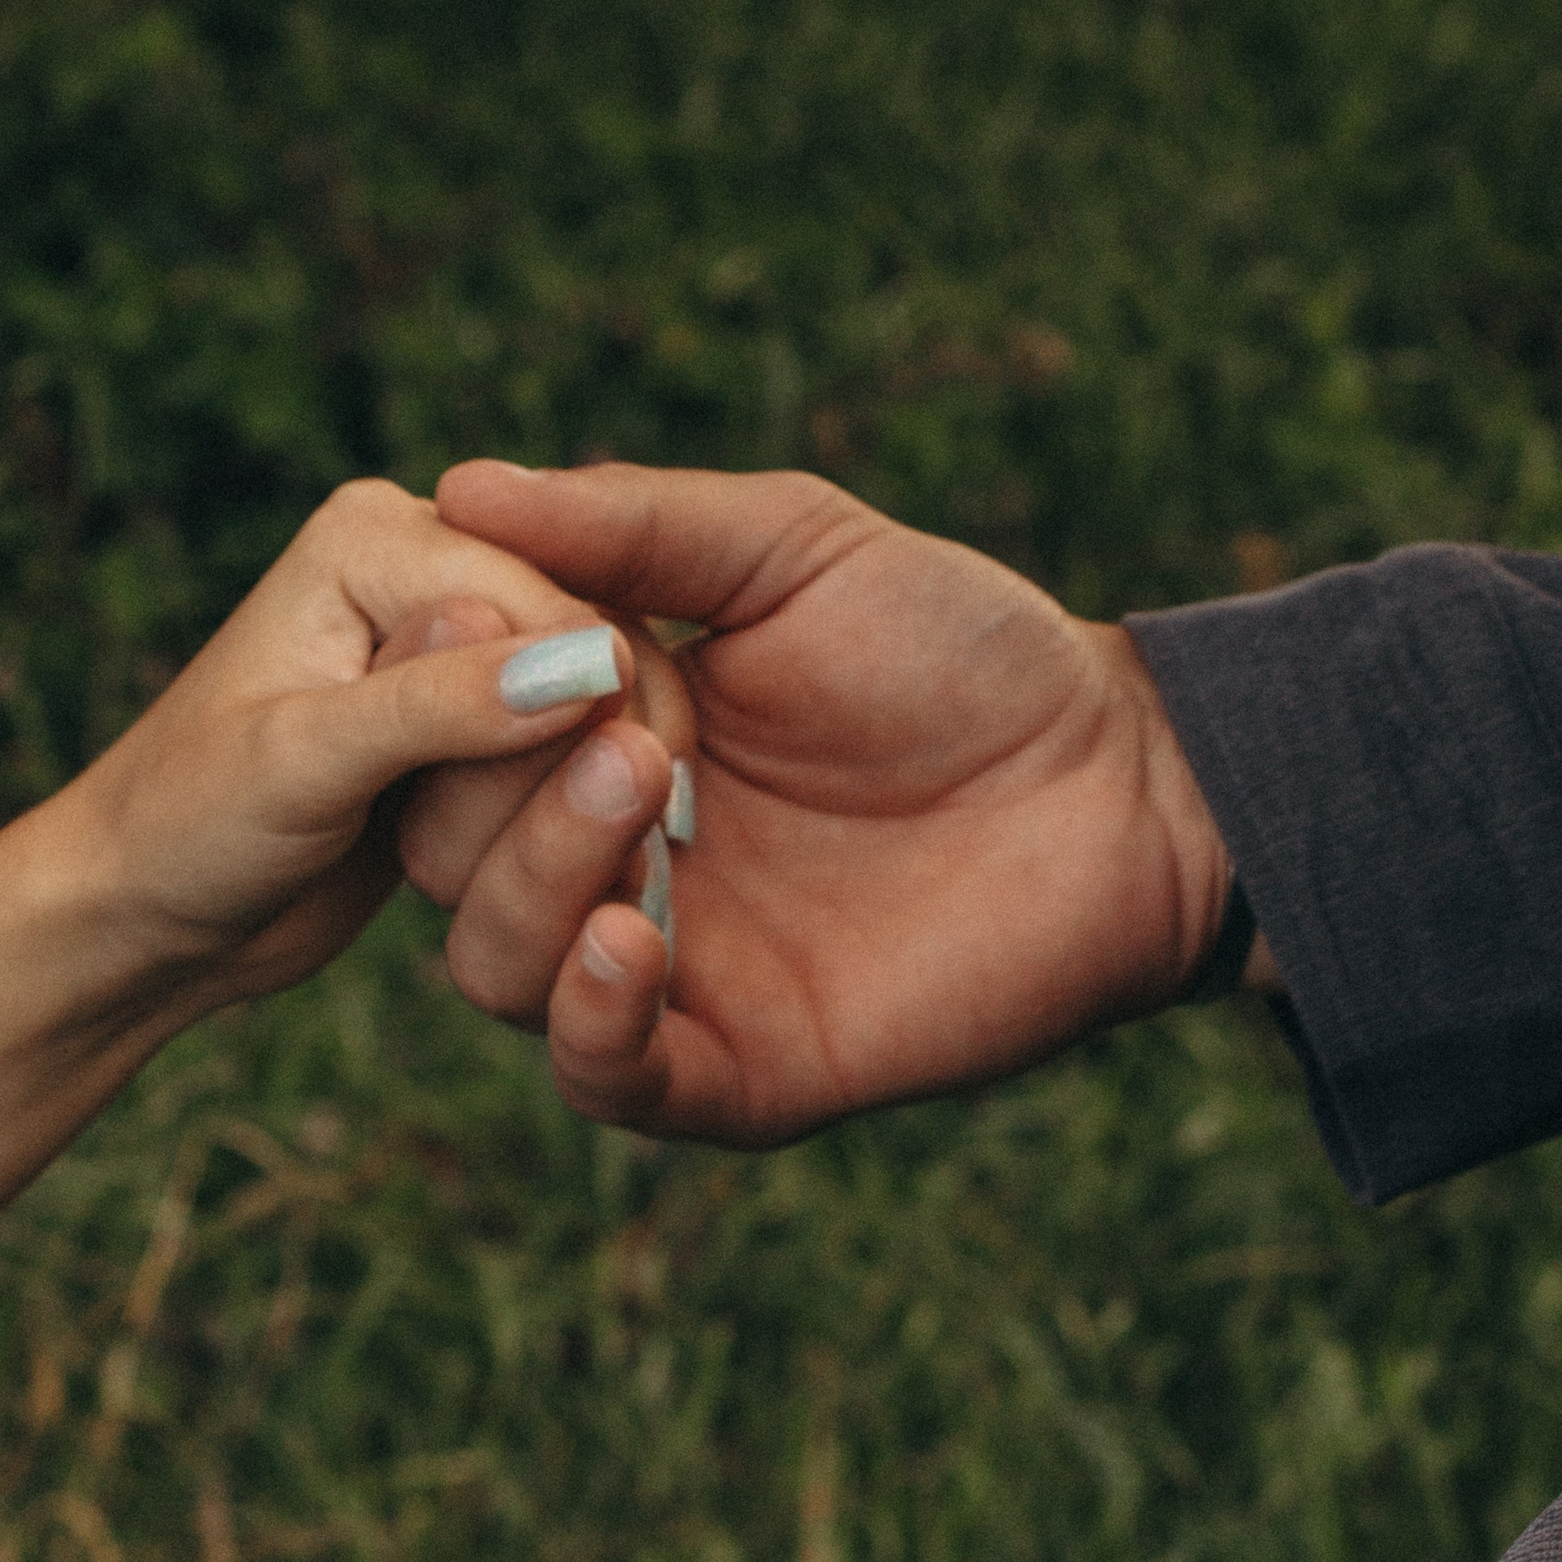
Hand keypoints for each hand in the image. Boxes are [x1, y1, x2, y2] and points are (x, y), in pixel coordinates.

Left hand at [0, 478, 630, 1457]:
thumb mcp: (302, 767)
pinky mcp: (472, 732)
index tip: (557, 818)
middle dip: (554, 772)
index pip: (556, 602)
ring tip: (434, 866)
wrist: (140, 919)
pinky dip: (543, 832)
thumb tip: (591, 662)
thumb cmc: (183, 830)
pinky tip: (470, 875)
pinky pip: (568, 772)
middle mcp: (429, 569)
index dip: (582, 714)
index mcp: (381, 534)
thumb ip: (442, 706)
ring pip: (592, 723)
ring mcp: (455, 652)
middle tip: (447, 855)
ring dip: (545, 813)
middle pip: (589, 655)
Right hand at [397, 458, 1241, 1144]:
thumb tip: (457, 485)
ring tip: (643, 784)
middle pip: (441, 858)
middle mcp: (598, 864)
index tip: (479, 617)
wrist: (1124, 781)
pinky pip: (605, 1076)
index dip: (440, 685)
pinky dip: (592, 1015)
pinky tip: (633, 934)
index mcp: (585, 741)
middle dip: (494, 781)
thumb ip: (630, 526)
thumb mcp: (789, 550)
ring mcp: (662, 974)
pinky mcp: (734, 1071)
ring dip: (540, 876)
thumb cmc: (962, 649)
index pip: (437, 740)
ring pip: (496, 968)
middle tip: (605, 709)